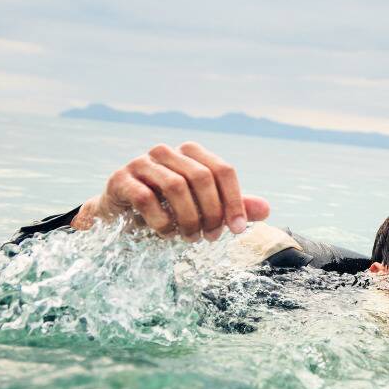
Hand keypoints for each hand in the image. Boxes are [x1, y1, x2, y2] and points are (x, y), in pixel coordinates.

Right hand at [72, 142, 269, 240]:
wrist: (121, 217)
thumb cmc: (167, 209)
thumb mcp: (203, 209)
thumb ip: (232, 206)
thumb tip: (267, 209)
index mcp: (190, 153)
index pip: (223, 170)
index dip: (235, 201)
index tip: (239, 229)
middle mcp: (166, 151)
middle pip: (201, 177)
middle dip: (212, 212)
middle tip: (211, 237)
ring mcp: (141, 162)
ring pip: (176, 187)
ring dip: (188, 219)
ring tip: (189, 238)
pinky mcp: (120, 179)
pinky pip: (147, 199)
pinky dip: (162, 222)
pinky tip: (167, 234)